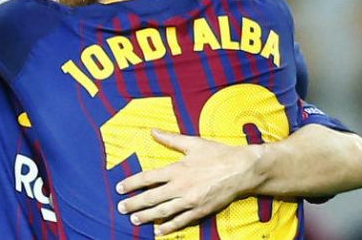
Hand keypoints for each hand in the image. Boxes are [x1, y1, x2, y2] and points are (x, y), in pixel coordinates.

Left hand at [116, 129, 260, 235]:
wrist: (242, 170)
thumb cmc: (218, 154)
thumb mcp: (193, 143)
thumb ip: (170, 139)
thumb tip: (152, 131)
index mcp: (177, 169)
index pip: (148, 178)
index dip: (131, 183)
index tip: (119, 188)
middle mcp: (181, 187)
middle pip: (151, 197)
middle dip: (134, 204)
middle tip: (121, 208)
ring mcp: (190, 201)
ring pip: (163, 212)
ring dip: (147, 217)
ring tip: (134, 220)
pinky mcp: (201, 211)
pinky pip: (181, 221)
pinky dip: (169, 227)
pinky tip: (158, 230)